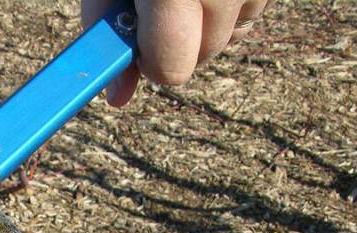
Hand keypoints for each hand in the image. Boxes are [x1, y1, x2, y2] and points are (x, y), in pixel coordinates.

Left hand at [82, 0, 272, 103]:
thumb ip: (105, 32)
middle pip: (204, 55)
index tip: (142, 46)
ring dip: (207, 23)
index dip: (153, 63)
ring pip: (232, 38)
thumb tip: (117, 99)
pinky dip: (230, 6)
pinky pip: (251, 14)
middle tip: (161, 4)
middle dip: (178, 40)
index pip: (172, 68)